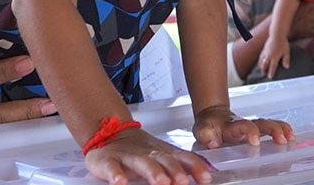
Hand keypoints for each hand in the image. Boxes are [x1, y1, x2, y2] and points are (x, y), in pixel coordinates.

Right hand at [84, 125, 213, 184]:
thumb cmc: (140, 151)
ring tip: (161, 182)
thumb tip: (205, 178)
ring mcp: (128, 157)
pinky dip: (116, 174)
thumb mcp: (163, 156)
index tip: (205, 179)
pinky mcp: (107, 161)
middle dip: (174, 170)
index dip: (195, 167)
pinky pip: (112, 167)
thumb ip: (181, 165)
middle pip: (164, 160)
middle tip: (182, 181)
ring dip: (152, 172)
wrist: (109, 133)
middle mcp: (149, 153)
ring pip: (141, 163)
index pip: (183, 159)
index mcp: (164, 153)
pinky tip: (120, 182)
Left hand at [193, 104, 293, 149]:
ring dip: (281, 129)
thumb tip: (213, 142)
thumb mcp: (201, 129)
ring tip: (291, 138)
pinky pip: (273, 127)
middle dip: (272, 130)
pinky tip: (291, 136)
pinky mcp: (258, 130)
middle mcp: (245, 124)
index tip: (256, 142)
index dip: (250, 132)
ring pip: (269, 124)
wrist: (214, 116)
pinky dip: (283, 129)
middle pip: (261, 123)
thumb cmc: (209, 126)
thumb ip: (205, 134)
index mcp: (231, 125)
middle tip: (281, 140)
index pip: (242, 126)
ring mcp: (253, 126)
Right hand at [257, 37, 291, 78]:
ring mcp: (266, 52)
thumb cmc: (283, 43)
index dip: (271, 73)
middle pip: (265, 64)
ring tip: (260, 68)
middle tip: (263, 74)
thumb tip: (286, 67)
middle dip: (263, 70)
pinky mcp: (264, 48)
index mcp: (275, 57)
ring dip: (260, 65)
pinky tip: (260, 60)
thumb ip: (286, 60)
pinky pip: (261, 55)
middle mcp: (269, 55)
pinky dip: (260, 59)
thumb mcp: (286, 52)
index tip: (269, 77)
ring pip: (261, 60)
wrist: (277, 34)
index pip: (272, 67)